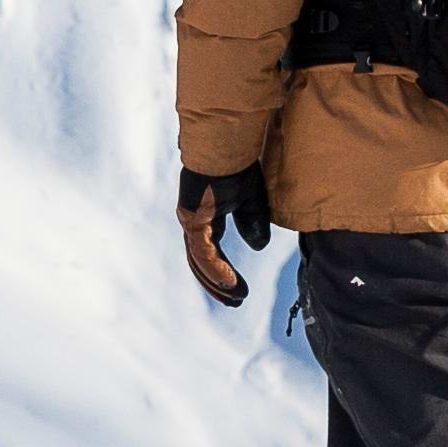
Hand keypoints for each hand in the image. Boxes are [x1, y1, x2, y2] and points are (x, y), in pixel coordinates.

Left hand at [179, 162, 272, 307]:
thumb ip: (253, 222)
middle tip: (235, 303)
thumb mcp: (251, 200)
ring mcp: (190, 220)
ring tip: (236, 299)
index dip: (222, 272)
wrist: (227, 143)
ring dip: (218, 283)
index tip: (239, 290)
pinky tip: (230, 284)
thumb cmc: (238, 163)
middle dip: (217, 284)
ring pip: (200, 262)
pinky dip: (216, 271)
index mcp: (205, 216)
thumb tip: (257, 247)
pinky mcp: (192, 219)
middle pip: (201, 262)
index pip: (209, 252)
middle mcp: (194, 220)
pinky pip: (203, 253)